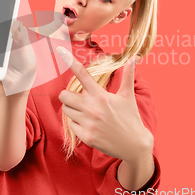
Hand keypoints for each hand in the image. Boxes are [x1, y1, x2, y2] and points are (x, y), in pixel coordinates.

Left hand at [56, 47, 153, 161]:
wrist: (134, 145)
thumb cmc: (131, 118)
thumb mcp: (128, 96)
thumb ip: (128, 76)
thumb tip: (133, 58)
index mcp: (101, 95)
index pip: (83, 75)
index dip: (70, 61)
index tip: (60, 49)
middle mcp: (92, 108)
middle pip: (64, 95)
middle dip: (69, 96)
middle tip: (79, 100)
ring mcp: (88, 123)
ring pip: (66, 110)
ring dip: (72, 110)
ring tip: (86, 113)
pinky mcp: (86, 136)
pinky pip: (70, 125)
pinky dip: (77, 124)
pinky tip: (89, 126)